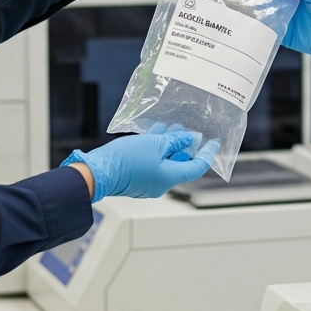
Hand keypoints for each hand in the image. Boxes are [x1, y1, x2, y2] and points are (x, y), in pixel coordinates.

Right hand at [61, 124, 219, 201]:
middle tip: (187, 129)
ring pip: (164, 162)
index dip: (207, 154)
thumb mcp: (154, 144)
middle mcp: (161, 184)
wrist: (96, 173)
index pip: (197, 167)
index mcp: (169, 178)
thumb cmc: (125, 160)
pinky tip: (152, 134)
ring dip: (168, 145)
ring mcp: (148, 183)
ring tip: (169, 127)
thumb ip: (174, 141)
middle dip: (184, 145)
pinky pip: (152, 163)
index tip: (213, 142)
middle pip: (180, 164)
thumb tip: (189, 139)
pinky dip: (155, 149)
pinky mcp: (136, 179)